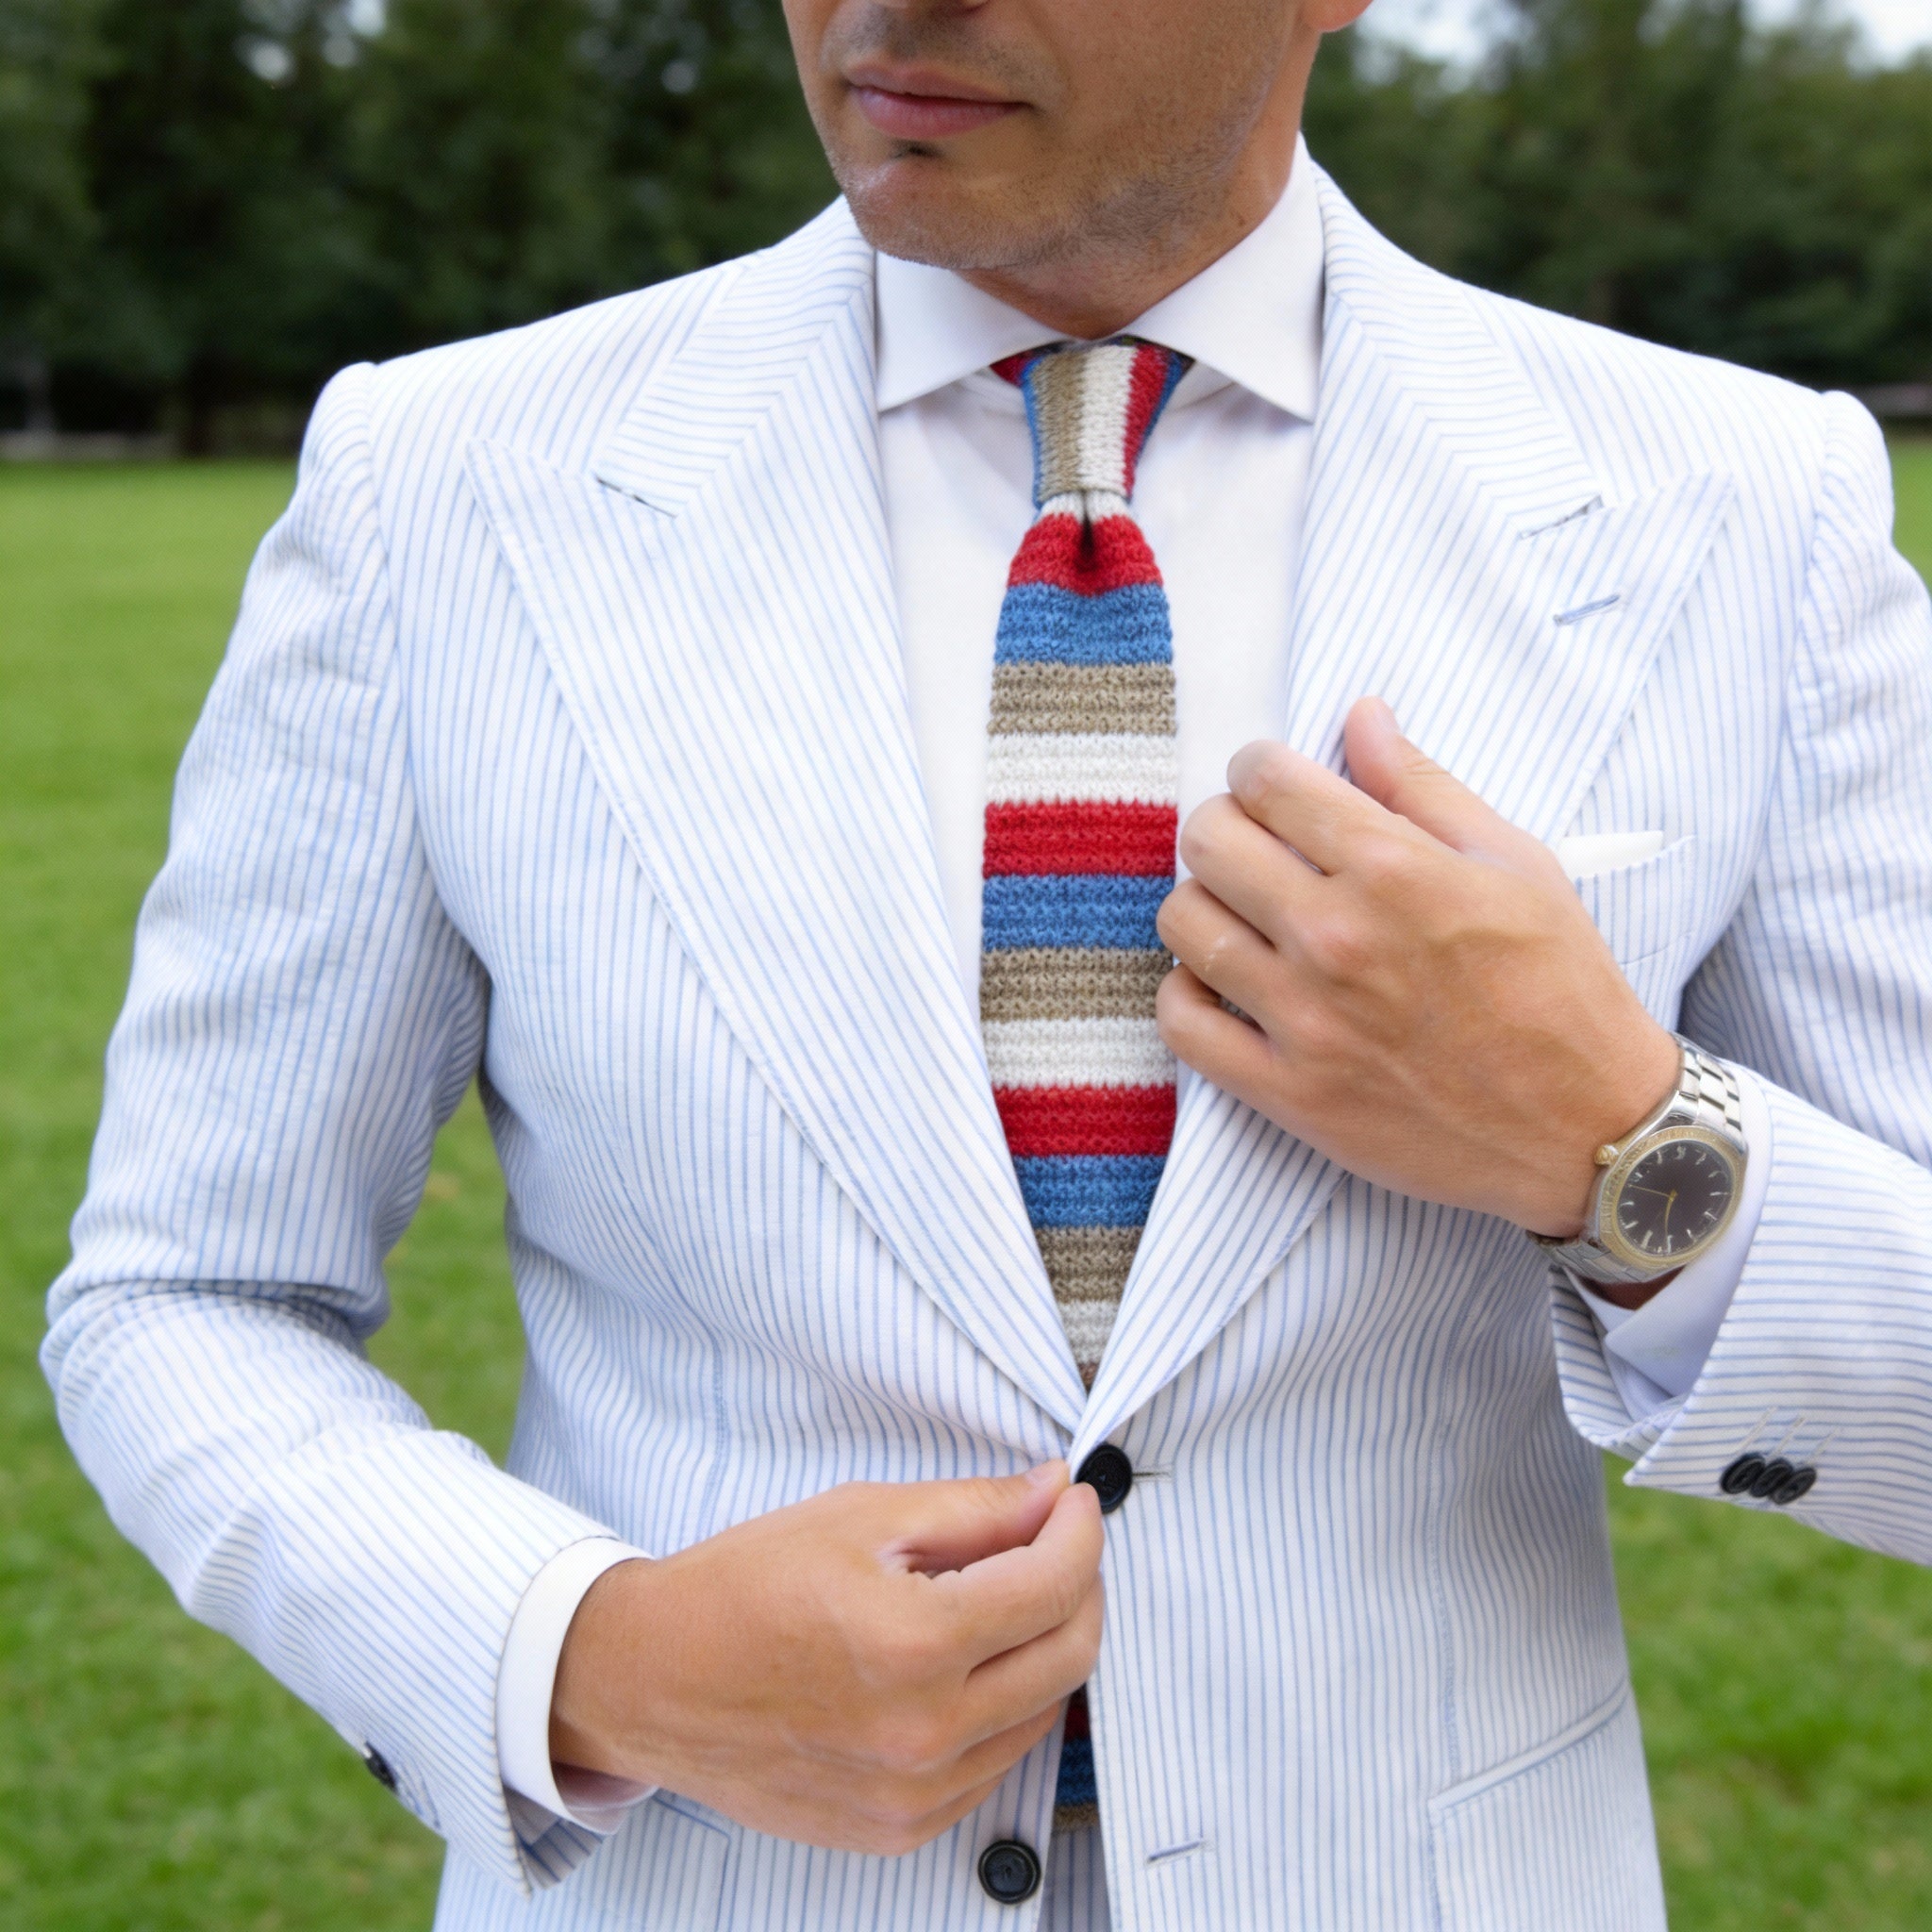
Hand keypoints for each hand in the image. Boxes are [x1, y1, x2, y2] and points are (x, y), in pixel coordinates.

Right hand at [549, 1464, 1102, 1853]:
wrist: (652, 1681)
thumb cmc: (742, 1589)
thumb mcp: (858, 1517)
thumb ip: (972, 1509)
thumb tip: (1052, 1492)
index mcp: (912, 1643)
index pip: (1053, 1585)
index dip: (1080, 1531)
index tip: (1074, 1502)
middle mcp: (923, 1732)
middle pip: (1068, 1655)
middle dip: (1081, 1585)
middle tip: (1057, 1541)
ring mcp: (914, 1794)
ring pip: (1043, 1714)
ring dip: (1047, 1646)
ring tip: (1008, 1596)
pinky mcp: (899, 1829)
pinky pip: (995, 1765)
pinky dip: (1006, 1706)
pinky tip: (970, 1663)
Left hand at [1156, 697, 1679, 1238]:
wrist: (1588, 1127)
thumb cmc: (1561, 988)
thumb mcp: (1516, 863)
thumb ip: (1423, 785)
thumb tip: (1361, 715)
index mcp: (1393, 869)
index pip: (1265, 781)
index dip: (1259, 769)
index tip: (1274, 786)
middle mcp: (1336, 937)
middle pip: (1208, 841)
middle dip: (1225, 826)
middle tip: (1257, 847)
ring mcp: (1304, 1019)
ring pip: (1183, 923)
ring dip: (1203, 904)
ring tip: (1242, 915)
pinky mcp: (1288, 1092)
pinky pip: (1182, 1024)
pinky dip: (1187, 995)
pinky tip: (1225, 985)